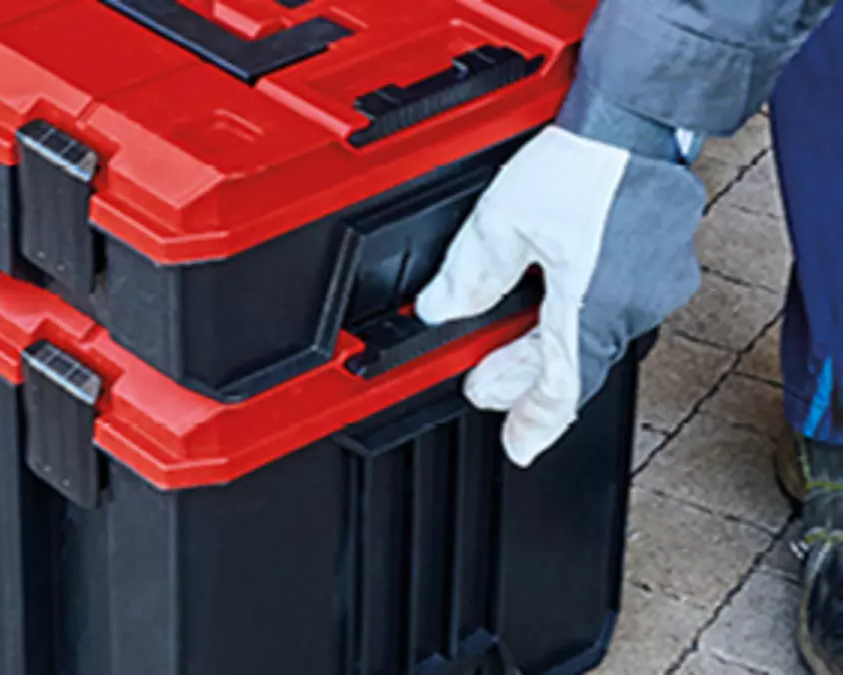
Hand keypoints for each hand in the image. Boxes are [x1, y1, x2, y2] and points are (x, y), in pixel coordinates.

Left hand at [417, 126, 631, 466]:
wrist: (638, 114)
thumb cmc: (587, 160)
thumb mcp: (502, 221)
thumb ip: (467, 275)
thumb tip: (441, 309)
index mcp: (596, 305)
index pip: (562, 388)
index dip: (535, 423)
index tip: (518, 447)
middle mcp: (632, 304)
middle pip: (572, 364)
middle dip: (524, 381)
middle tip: (486, 385)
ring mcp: (653, 285)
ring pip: (591, 336)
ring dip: (546, 348)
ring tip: (506, 351)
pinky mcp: (658, 262)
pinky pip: (612, 307)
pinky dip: (575, 317)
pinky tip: (550, 306)